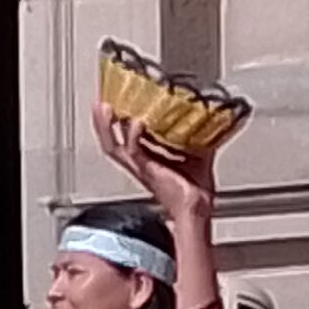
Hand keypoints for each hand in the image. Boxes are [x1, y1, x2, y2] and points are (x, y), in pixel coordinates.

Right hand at [93, 107, 214, 218]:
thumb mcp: (197, 153)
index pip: (125, 137)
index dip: (117, 121)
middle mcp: (139, 163)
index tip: (115, 101)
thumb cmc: (195, 189)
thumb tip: (209, 120)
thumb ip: (199, 136)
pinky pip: (134, 151)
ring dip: (106, 127)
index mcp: (147, 159)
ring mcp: (141, 167)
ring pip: (113, 146)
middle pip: (110, 142)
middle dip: (102, 122)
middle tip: (100, 103)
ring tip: (105, 108)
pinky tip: (136, 123)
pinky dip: (133, 137)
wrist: (196, 207)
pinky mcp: (147, 170)